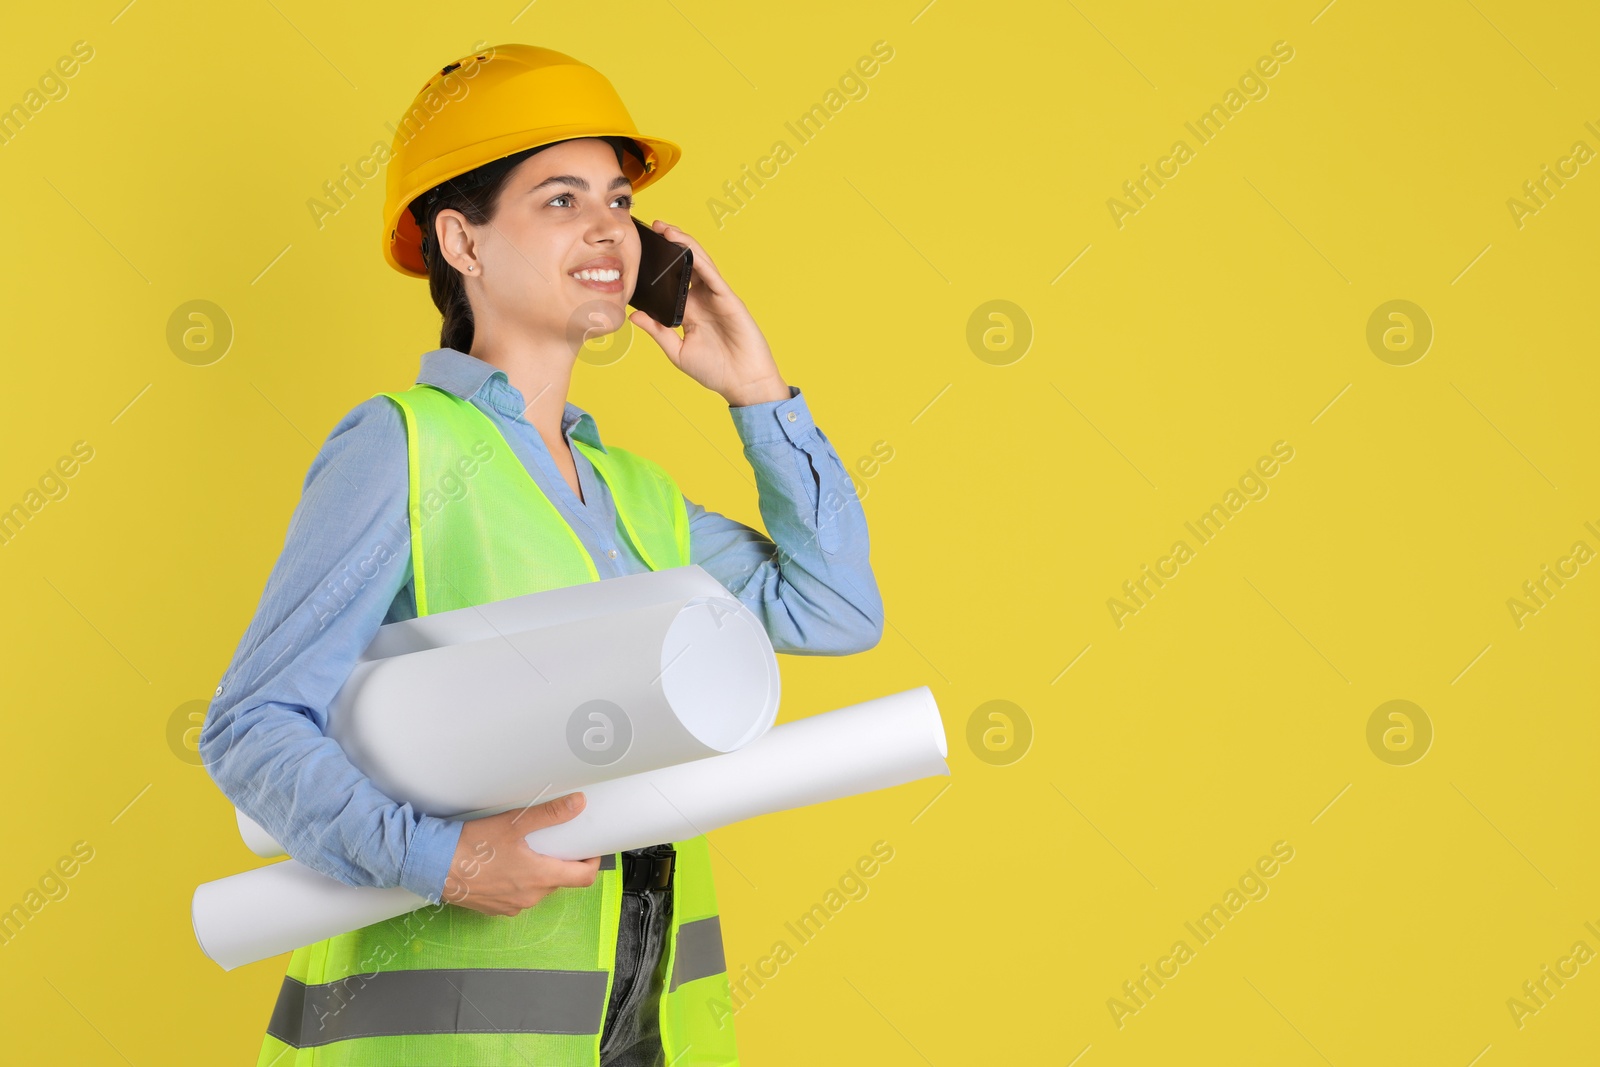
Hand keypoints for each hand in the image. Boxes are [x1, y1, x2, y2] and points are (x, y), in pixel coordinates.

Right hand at [443, 793, 601, 916]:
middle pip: (559, 881)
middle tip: (552, 842)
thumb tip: (577, 804)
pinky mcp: (495, 908)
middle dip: (560, 862)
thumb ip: (549, 814)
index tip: (589, 850)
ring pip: (537, 889)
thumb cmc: (471, 847)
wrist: (433, 866)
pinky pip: (517, 896)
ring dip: (537, 873)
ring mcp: (512, 906)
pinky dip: (517, 882)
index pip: (583, 878)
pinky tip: (504, 865)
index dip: (592, 863)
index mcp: (540, 877)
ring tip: (524, 851)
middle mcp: (529, 897)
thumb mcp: (514, 823)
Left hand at [628, 220, 789, 406]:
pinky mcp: (729, 300)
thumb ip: (657, 332)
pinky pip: (712, 275)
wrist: (743, 384)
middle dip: (672, 244)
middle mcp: (704, 299)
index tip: (642, 250)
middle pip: (687, 264)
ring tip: (666, 229)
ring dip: (684, 244)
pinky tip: (686, 247)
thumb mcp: (677, 352)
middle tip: (652, 228)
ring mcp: (717, 297)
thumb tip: (634, 316)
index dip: (660, 263)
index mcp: (691, 310)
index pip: (673, 280)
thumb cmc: (716, 371)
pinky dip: (699, 259)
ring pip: (700, 263)